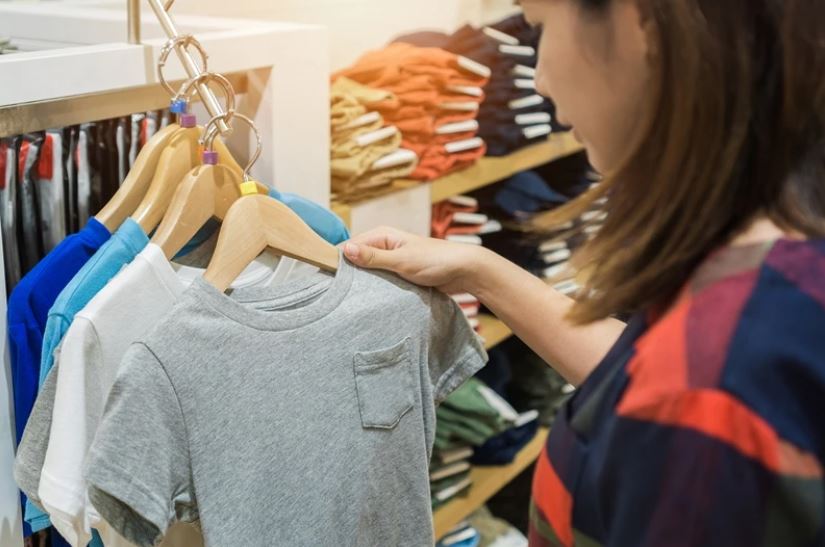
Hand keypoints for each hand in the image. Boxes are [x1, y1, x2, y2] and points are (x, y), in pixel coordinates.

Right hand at [343, 226, 485, 293]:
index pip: (350, 246)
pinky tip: (368, 301)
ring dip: (363, 284)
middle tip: (335, 295)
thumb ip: (373, 258)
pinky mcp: (399, 275)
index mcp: (382, 235)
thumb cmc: (436, 261)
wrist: (464, 271)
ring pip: (368, 273)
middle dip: (349, 275)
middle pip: (357, 260)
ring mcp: (391, 261)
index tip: (326, 279)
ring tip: (349, 301)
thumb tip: (345, 250)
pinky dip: (375, 289)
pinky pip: (381, 282)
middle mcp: (384, 246)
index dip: (338, 261)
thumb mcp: (402, 260)